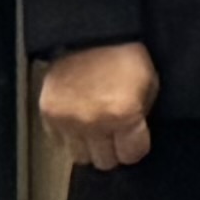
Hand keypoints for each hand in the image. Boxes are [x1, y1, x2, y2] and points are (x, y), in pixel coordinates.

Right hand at [37, 41, 156, 170]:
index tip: (135, 140)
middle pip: (105, 161)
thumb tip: (134, 137)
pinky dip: (70, 137)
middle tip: (116, 136)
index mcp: (124, 115)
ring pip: (80, 157)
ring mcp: (68, 122)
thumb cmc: (125, 58)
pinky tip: (80, 122)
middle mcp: (94, 123)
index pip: (132, 155)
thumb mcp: (149, 86)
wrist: (90, 37)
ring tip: (97, 131)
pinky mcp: (49, 116)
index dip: (136, 148)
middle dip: (114, 150)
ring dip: (90, 148)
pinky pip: (60, 143)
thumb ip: (142, 117)